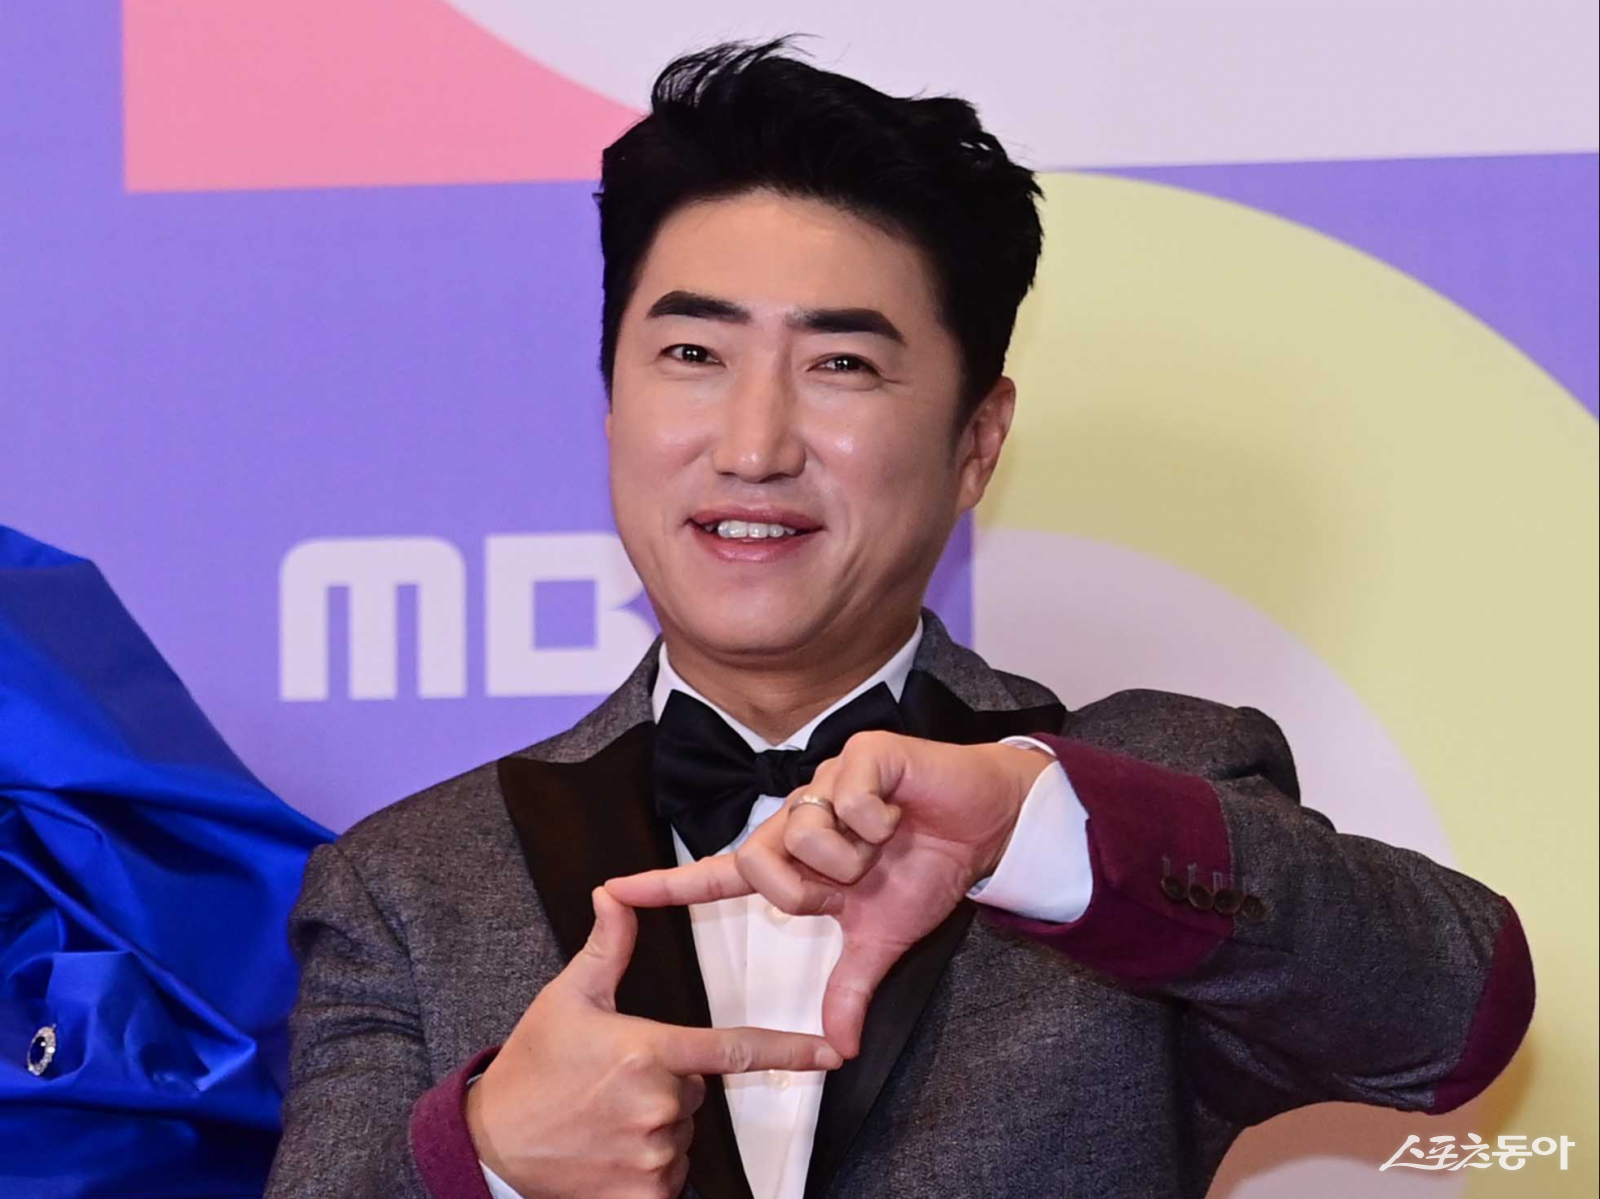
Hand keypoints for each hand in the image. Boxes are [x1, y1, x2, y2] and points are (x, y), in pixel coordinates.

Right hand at [466, 887, 841, 1198]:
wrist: (491, 1144)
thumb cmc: (531, 1066)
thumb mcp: (566, 999)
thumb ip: (607, 949)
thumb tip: (615, 893)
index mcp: (648, 1050)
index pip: (734, 1049)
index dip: (790, 1051)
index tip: (833, 1052)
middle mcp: (658, 1104)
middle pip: (696, 1090)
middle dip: (670, 1084)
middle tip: (614, 1084)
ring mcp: (653, 1156)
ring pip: (683, 1134)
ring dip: (658, 1126)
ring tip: (604, 1120)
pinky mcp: (644, 1198)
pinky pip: (670, 1178)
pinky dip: (649, 1167)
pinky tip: (608, 1152)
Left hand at [606, 733, 1053, 1059]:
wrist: (986, 823)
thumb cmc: (929, 867)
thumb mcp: (882, 939)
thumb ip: (850, 987)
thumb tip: (837, 1049)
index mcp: (795, 859)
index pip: (719, 875)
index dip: (664, 885)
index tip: (609, 892)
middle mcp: (798, 817)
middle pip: (761, 865)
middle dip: (813, 887)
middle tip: (860, 877)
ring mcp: (826, 782)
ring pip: (804, 835)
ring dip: (855, 855)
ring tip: (886, 840)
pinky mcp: (861, 755)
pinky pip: (847, 799)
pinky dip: (880, 817)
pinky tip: (900, 811)